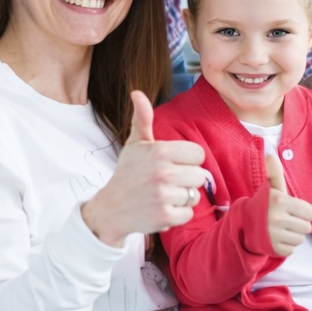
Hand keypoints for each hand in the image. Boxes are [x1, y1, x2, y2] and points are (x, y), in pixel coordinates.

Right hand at [80, 91, 208, 247]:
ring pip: (195, 195)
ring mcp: (164, 196)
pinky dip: (178, 214)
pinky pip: (188, 214)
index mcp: (159, 151)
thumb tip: (137, 93)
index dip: (188, 159)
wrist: (111, 208)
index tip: (174, 163)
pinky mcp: (165, 217)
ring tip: (164, 194)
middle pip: (199, 175)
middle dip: (186, 179)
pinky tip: (163, 208)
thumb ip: (142, 118)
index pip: (198, 154)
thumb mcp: (135, 144)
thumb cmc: (128, 172)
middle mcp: (163, 173)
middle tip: (167, 181)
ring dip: (182, 197)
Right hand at [263, 153, 311, 256]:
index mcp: (279, 201)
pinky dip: (286, 245)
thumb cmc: (263, 205)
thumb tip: (270, 156)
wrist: (243, 224)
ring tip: (281, 228)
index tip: (293, 209)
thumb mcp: (270, 189)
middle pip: (307, 227)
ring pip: (300, 239)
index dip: (304, 211)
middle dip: (299, 223)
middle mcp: (277, 218)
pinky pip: (291, 250)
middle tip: (285, 219)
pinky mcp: (273, 249)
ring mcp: (274, 235)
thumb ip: (275, 174)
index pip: (310, 212)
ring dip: (293, 235)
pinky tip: (277, 238)